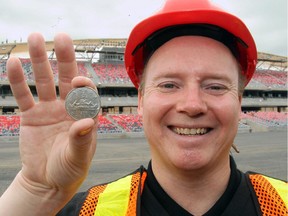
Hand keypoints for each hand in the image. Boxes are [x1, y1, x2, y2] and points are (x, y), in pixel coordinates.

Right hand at [0, 33, 96, 214]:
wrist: (48, 180)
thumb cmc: (69, 169)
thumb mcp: (78, 158)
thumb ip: (81, 141)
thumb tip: (85, 123)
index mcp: (85, 115)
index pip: (88, 93)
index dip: (84, 84)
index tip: (76, 82)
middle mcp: (68, 107)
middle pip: (67, 78)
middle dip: (65, 58)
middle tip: (61, 36)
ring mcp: (48, 109)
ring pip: (44, 80)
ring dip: (40, 60)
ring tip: (34, 38)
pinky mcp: (31, 115)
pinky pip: (23, 95)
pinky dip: (18, 80)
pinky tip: (14, 62)